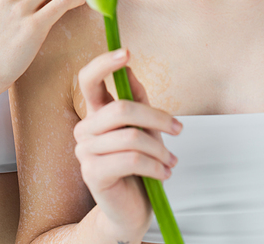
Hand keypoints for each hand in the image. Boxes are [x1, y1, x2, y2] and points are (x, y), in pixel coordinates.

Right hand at [74, 49, 181, 240]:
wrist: (131, 211)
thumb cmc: (138, 166)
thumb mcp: (144, 129)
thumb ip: (136, 100)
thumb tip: (129, 70)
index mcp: (95, 113)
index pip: (88, 79)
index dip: (105, 63)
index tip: (126, 52)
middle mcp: (85, 128)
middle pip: (120, 108)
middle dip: (157, 117)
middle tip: (178, 129)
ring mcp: (85, 151)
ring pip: (131, 136)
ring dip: (160, 149)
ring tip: (170, 160)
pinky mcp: (92, 173)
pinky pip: (131, 160)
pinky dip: (155, 165)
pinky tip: (164, 173)